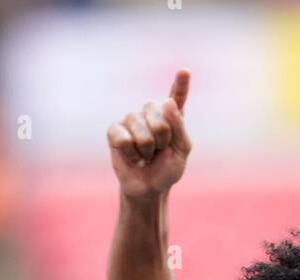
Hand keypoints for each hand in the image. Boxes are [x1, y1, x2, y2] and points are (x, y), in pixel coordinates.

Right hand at [108, 70, 191, 201]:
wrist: (149, 188)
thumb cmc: (167, 170)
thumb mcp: (181, 151)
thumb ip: (179, 127)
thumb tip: (166, 101)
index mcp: (171, 115)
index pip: (176, 96)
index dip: (180, 84)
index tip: (184, 71)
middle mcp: (150, 112)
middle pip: (159, 117)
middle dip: (162, 141)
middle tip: (159, 151)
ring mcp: (131, 118)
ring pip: (141, 131)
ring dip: (146, 150)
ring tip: (146, 155)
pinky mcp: (115, 130)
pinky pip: (124, 139)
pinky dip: (131, 154)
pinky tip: (132, 157)